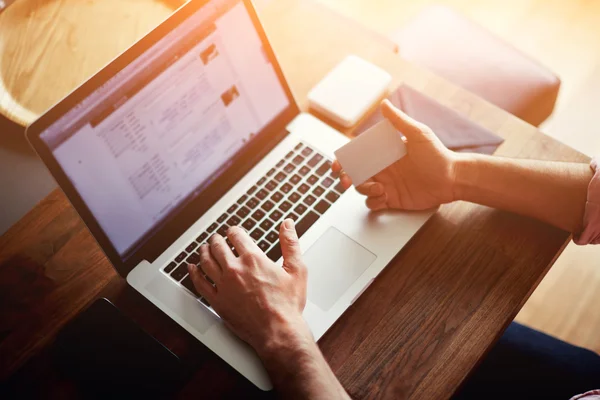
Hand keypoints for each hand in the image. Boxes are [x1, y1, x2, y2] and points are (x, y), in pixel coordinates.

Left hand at [187, 220, 310, 353]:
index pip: (236, 236)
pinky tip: (192, 268)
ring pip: (206, 262)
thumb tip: (287, 224)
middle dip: (217, 240)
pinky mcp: (218, 302)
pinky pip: (200, 284)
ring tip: (204, 248)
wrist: (278, 331)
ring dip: (204, 251)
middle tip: (217, 238)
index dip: (234, 231)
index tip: (233, 231)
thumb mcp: (296, 270)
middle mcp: (235, 269)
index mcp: (253, 259)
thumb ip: (291, 244)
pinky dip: (194, 273)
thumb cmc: (288, 304)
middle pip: (218, 247)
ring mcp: (224, 286)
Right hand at [332, 99, 459, 210]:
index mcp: (384, 153)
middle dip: (346, 178)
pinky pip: (373, 203)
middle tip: (346, 181)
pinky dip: (373, 202)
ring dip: (364, 190)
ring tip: (380, 189)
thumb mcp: (418, 134)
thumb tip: (384, 104)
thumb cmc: (438, 155)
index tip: (337, 164)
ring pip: (361, 189)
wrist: (452, 179)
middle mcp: (383, 168)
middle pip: (355, 173)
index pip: (358, 155)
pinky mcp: (392, 199)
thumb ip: (399, 121)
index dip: (344, 159)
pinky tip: (384, 198)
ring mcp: (386, 184)